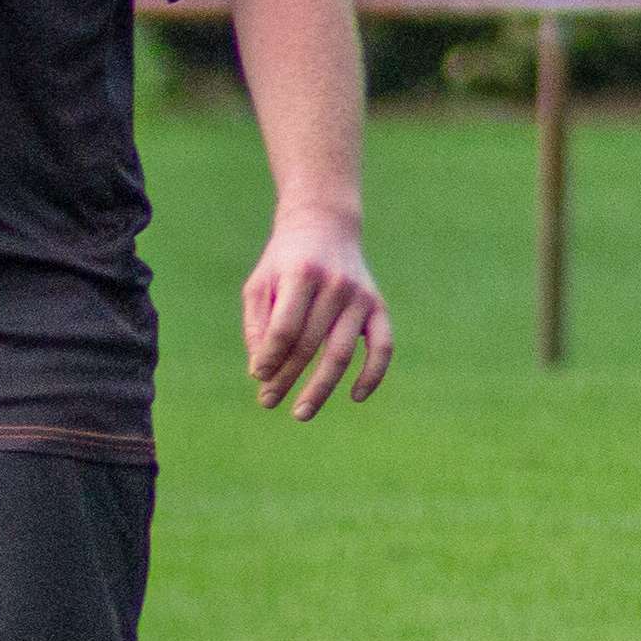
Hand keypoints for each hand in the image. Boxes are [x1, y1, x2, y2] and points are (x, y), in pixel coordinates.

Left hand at [242, 214, 389, 416]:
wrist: (326, 227)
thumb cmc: (284, 262)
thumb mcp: (260, 284)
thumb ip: (258, 325)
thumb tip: (261, 370)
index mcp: (301, 276)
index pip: (285, 328)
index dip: (271, 356)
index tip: (258, 377)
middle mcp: (335, 286)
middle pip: (310, 344)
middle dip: (287, 377)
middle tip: (267, 403)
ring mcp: (360, 297)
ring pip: (342, 352)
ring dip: (321, 386)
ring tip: (301, 413)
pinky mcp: (378, 306)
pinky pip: (383, 346)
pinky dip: (373, 373)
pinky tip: (357, 396)